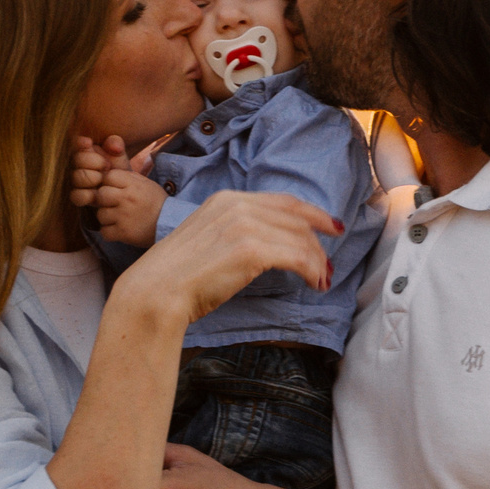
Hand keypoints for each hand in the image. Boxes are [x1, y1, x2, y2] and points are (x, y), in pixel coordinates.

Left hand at [70, 134, 167, 245]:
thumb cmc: (155, 202)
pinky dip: (111, 233)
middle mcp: (128, 198)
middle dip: (105, 202)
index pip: (107, 177)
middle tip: (117, 206)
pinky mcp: (124, 233)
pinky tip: (123, 230)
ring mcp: (125, 216)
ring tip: (122, 219)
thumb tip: (105, 158)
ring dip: (108, 218)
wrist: (173, 225)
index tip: (118, 191)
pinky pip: (105, 232)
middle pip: (100, 195)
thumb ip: (124, 174)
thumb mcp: (143, 183)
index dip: (109, 184)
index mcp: (133, 184)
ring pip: (100, 215)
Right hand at [113, 188, 338, 329]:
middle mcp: (237, 205)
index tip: (332, 227)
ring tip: (322, 280)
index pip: (283, 201)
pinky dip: (313, 271)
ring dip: (318, 262)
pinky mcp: (252, 249)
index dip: (314, 213)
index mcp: (227, 199)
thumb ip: (237, 230)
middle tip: (329, 266)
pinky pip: (299, 258)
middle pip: (298, 219)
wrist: (157, 290)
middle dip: (319, 243)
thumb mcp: (210, 237)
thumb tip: (270, 243)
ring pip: (302, 239)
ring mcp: (245, 225)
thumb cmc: (180, 274)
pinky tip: (315, 284)